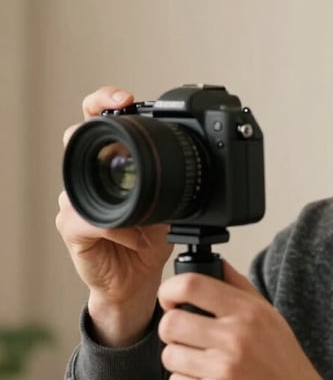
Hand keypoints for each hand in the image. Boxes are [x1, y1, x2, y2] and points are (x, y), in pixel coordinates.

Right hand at [55, 86, 173, 346]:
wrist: (139, 282)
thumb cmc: (152, 239)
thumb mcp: (173, 204)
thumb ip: (180, 181)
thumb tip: (212, 161)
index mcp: (112, 164)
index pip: (98, 120)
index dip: (105, 101)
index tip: (126, 98)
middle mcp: (89, 177)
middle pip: (75, 137)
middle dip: (94, 124)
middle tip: (120, 116)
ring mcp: (76, 202)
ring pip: (78, 179)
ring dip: (117, 190)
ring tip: (143, 209)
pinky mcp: (73, 230)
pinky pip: (89, 221)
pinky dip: (120, 229)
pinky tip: (138, 238)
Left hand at [157, 262, 332, 379]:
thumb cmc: (285, 363)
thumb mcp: (270, 316)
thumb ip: (240, 288)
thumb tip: (215, 263)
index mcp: (248, 312)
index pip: (191, 285)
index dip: (169, 291)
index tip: (170, 300)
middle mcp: (236, 337)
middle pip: (170, 323)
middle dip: (172, 331)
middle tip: (185, 337)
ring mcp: (224, 369)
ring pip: (169, 355)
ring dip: (179, 360)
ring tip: (201, 364)